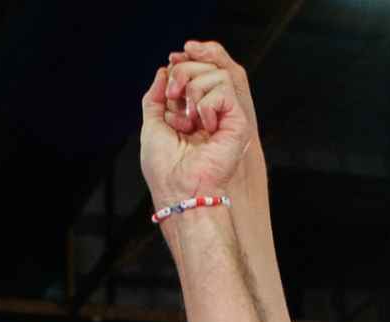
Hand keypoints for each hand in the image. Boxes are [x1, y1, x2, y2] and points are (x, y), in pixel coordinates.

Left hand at [141, 41, 252, 202]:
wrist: (179, 188)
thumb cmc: (164, 167)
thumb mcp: (151, 124)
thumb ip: (155, 97)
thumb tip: (163, 71)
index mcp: (191, 112)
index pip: (193, 71)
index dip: (180, 65)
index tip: (168, 75)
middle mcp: (210, 112)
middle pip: (205, 65)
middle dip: (183, 72)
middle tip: (173, 96)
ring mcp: (225, 116)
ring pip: (217, 73)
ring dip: (194, 90)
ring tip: (188, 119)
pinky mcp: (238, 122)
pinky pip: (224, 91)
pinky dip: (206, 105)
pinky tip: (204, 127)